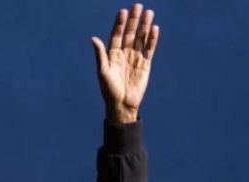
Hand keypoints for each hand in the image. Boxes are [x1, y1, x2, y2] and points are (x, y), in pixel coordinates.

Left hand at [91, 3, 159, 123]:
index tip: (123, 11)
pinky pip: (149, 49)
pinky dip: (152, 39)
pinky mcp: (145, 64)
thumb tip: (93, 38)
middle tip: (138, 6)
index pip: (117, 35)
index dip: (120, 23)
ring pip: (141, 38)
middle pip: (130, 33)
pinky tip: (154, 29)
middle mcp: (124, 53)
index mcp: (112, 54)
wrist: (122, 104)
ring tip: (149, 13)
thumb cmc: (109, 90)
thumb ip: (100, 54)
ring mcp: (135, 58)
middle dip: (134, 20)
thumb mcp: (103, 71)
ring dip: (144, 26)